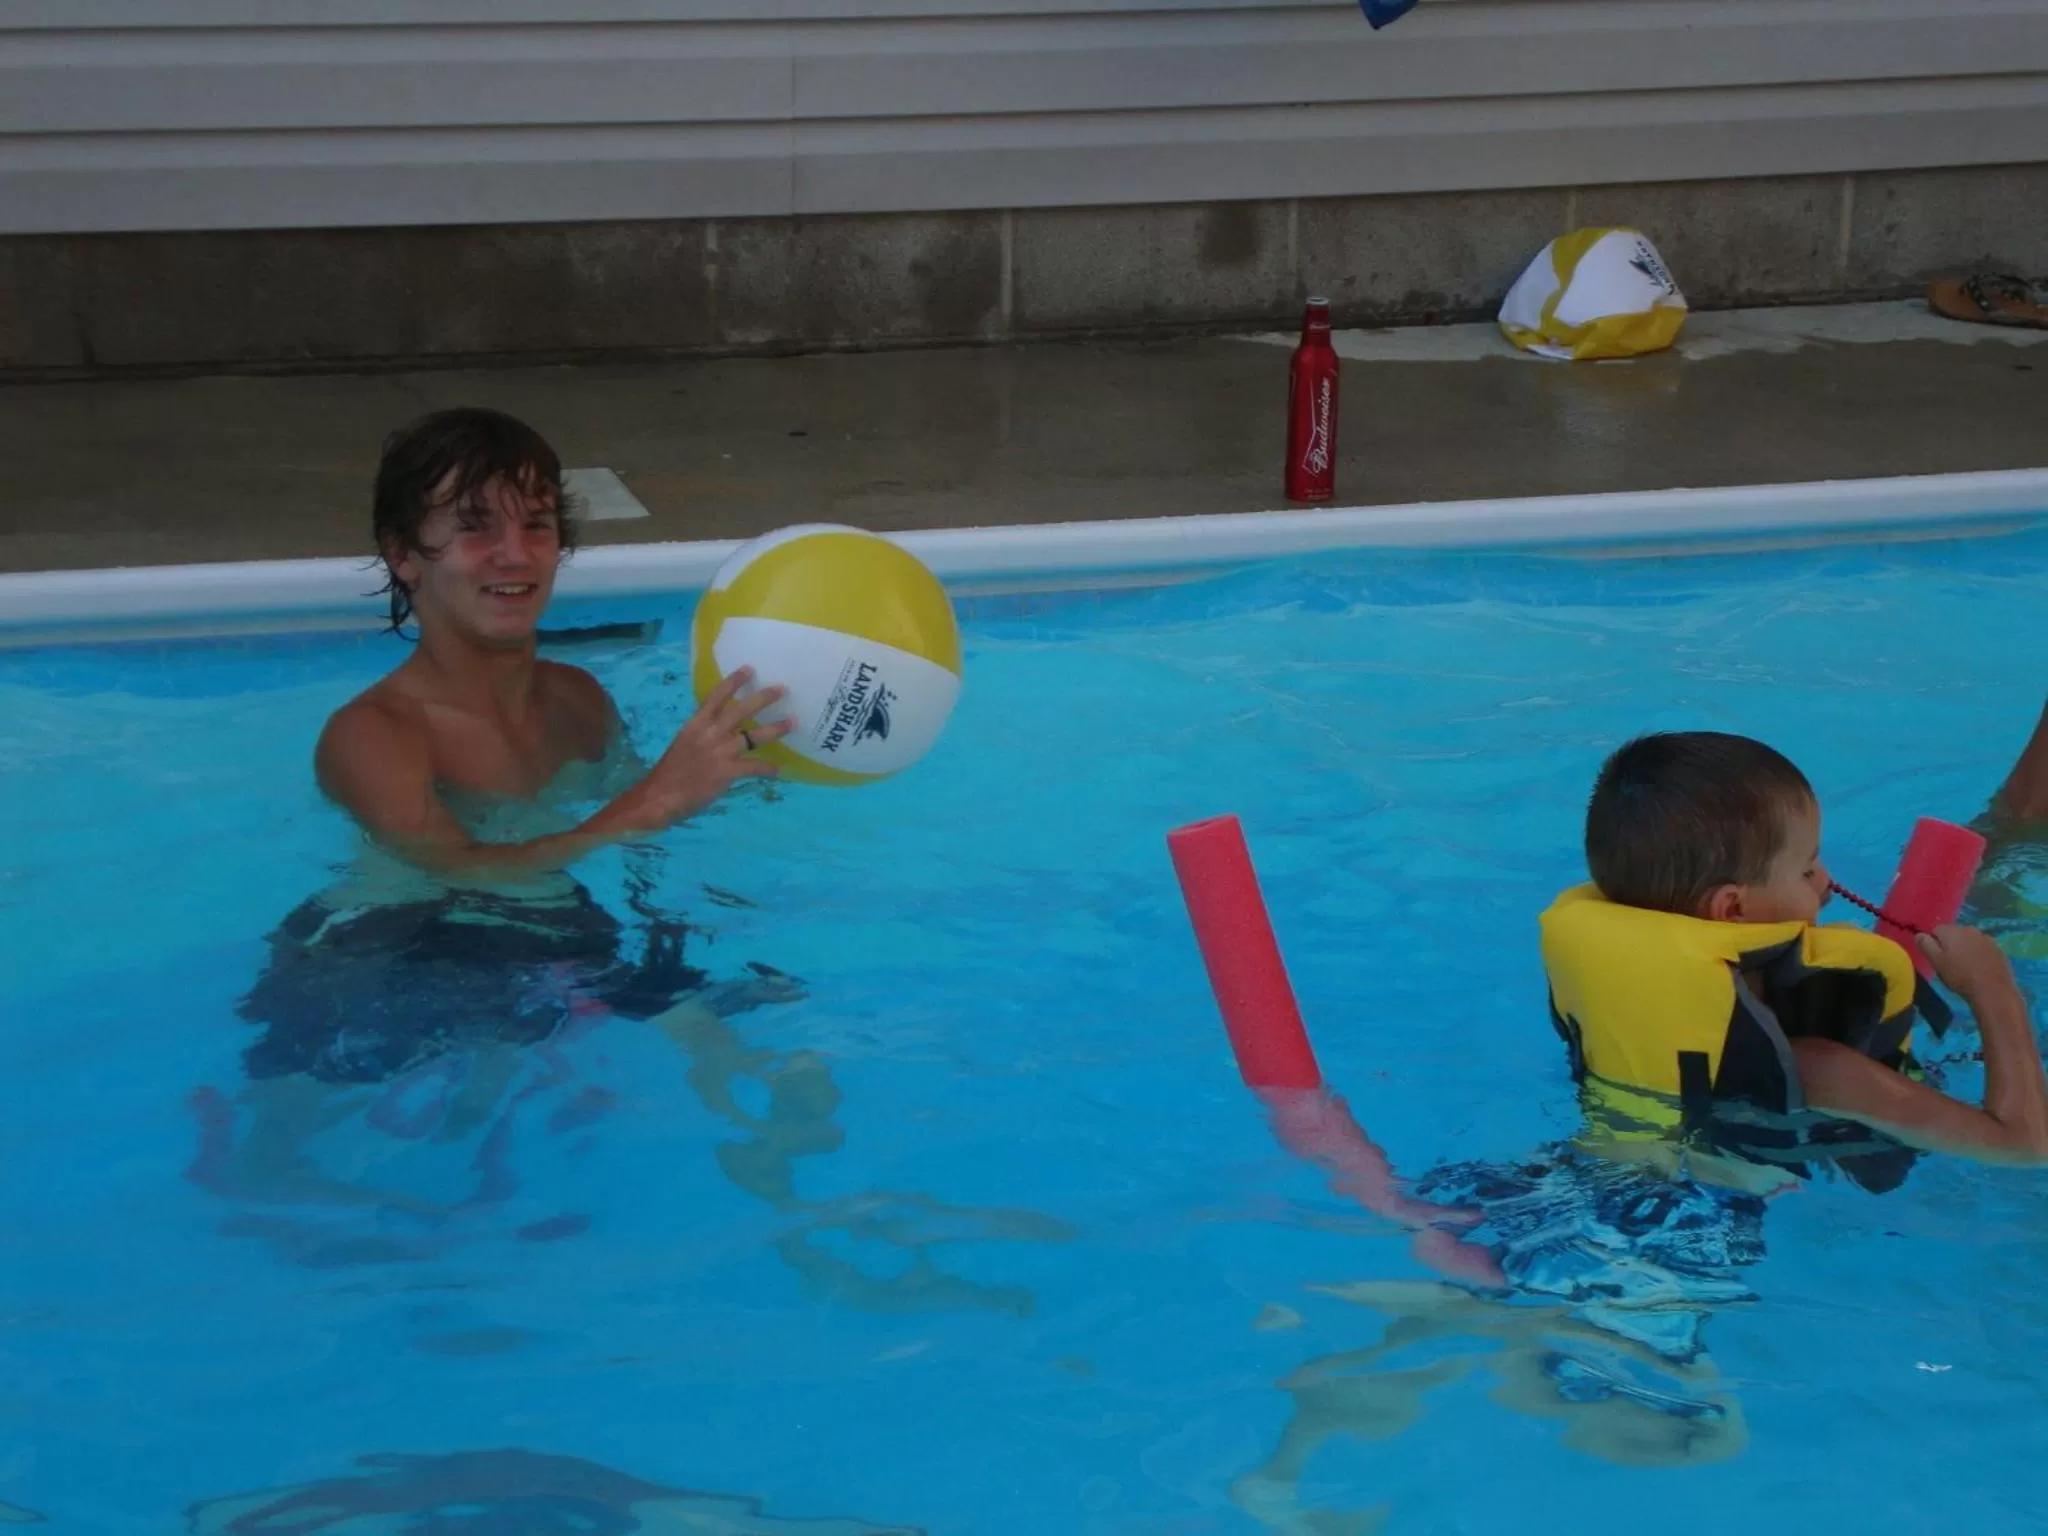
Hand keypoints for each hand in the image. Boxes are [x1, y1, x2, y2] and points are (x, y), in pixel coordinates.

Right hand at [607, 668, 793, 831]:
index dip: (733, 682)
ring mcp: (720, 752)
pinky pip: (754, 767)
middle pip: (741, 710)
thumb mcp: (684, 742)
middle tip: (782, 689)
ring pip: (754, 736)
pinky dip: (767, 768)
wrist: (661, 795)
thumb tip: (721, 726)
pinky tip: (777, 769)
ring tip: (792, 723)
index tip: (749, 669)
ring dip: (775, 729)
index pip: (717, 696)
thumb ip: (703, 732)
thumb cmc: (671, 771)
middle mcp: (710, 733)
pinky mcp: (727, 772)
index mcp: (696, 724)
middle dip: (763, 698)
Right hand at [1917, 923, 2019, 1000]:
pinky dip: (1979, 954)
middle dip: (1951, 944)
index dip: (1934, 943)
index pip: (1936, 930)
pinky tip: (1979, 968)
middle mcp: (1969, 929)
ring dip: (1966, 948)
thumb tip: (1919, 934)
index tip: (1936, 958)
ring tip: (1966, 966)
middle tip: (1950, 963)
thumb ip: (1925, 945)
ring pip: (1969, 940)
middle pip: (1954, 933)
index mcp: (1951, 931)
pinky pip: (1983, 947)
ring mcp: (1986, 938)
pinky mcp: (1998, 949)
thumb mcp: (1936, 962)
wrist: (1992, 990)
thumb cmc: (1959, 976)